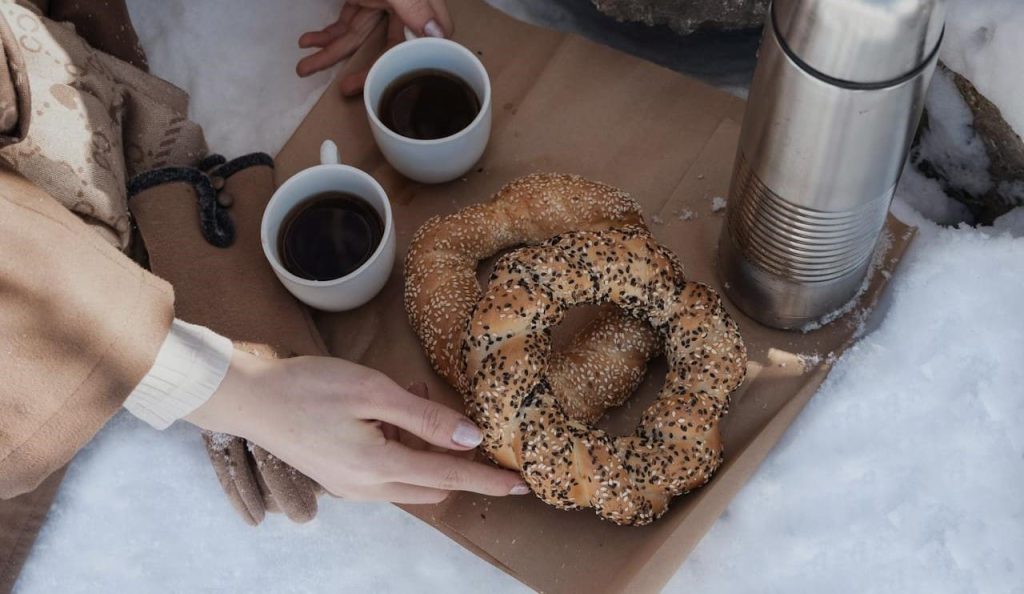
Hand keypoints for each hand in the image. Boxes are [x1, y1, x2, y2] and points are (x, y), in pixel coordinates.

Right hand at [186, 350, 527, 503]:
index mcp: (379, 467)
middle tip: (452, 414)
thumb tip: (470, 438)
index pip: (450, 478)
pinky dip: (402, 447)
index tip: (521, 486)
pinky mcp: (340, 477)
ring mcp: (352, 487)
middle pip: (434, 485)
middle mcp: (368, 487)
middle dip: (455, 459)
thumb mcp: (373, 391)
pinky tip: (392, 410)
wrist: (248, 399)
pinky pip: (389, 471)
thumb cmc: (308, 387)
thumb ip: (424, 418)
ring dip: (425, 448)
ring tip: (412, 399)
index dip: (488, 480)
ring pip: (412, 478)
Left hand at [296, 0, 452, 95]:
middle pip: (385, 46)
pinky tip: (308, 41)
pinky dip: (327, 31)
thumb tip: (437, 34)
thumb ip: (414, 4)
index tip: (382, 83)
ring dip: (331, 52)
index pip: (419, 44)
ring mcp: (380, 0)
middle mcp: (403, 4)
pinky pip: (347, 19)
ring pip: (358, 35)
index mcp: (419, 1)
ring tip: (305, 68)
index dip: (402, 66)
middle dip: (360, 68)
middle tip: (345, 89)